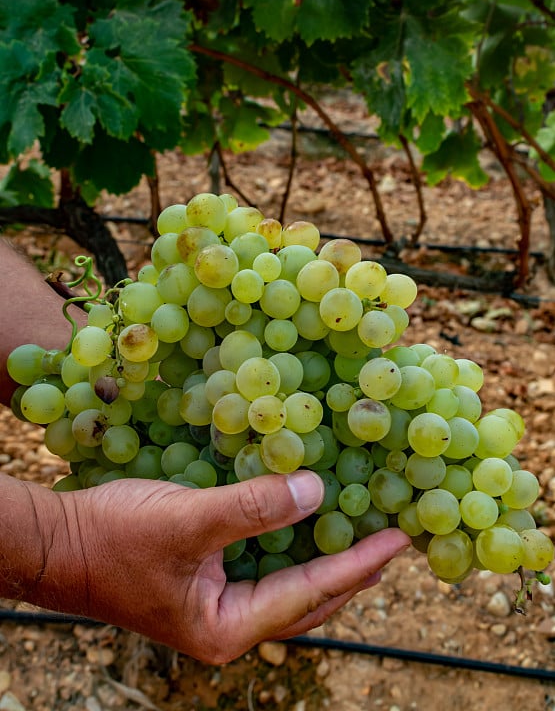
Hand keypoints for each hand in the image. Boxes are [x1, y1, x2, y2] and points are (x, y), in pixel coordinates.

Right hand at [41, 471, 408, 662]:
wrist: (59, 541)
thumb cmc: (113, 537)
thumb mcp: (187, 520)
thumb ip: (252, 508)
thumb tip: (317, 492)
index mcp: (226, 628)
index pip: (310, 594)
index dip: (358, 564)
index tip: (399, 541)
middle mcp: (228, 624)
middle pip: (308, 599)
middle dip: (353, 571)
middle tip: (394, 541)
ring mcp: (217, 604)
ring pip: (289, 584)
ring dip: (327, 559)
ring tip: (366, 536)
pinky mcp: (207, 580)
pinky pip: (265, 564)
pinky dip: (292, 544)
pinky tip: (309, 522)